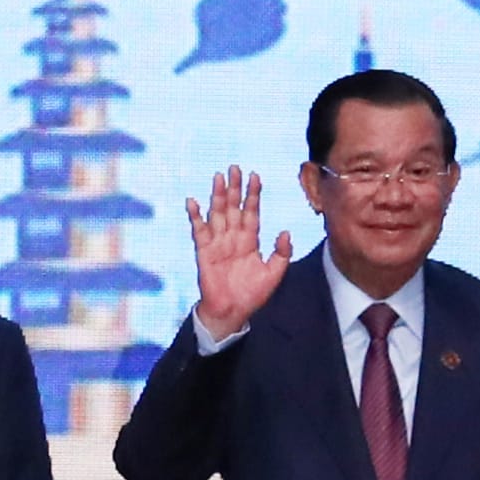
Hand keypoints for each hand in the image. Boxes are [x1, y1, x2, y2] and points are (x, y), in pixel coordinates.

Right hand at [188, 164, 291, 338]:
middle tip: (235, 167)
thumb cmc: (252, 294)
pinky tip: (193, 201)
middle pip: (234, 207)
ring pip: (217, 213)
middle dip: (235, 188)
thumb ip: (281, 253)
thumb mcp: (274, 274)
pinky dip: (195, 216)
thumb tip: (286, 232)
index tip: (255, 176)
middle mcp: (233, 237)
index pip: (252, 211)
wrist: (232, 312)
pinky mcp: (204, 251)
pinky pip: (199, 230)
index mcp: (250, 240)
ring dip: (217, 196)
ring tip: (218, 178)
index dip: (253, 194)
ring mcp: (218, 243)